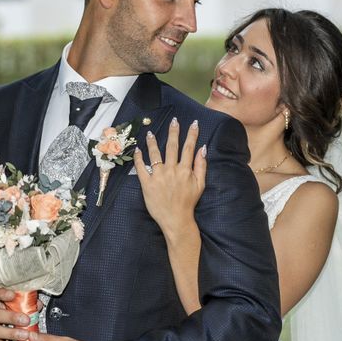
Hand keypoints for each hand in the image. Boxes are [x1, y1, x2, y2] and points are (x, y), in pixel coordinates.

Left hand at [134, 117, 206, 235]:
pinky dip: (139, 158)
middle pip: (172, 147)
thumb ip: (201, 166)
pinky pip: (141, 168)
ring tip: (150, 133)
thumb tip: (203, 149)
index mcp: (185, 170)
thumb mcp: (200, 184)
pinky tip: (138, 150)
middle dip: (174, 132)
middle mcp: (171, 170)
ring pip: (155, 155)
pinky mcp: (147, 184)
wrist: (176, 219)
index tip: (193, 123)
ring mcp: (158, 177)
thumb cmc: (188, 202)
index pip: (188, 148)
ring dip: (153, 142)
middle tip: (174, 120)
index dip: (191, 134)